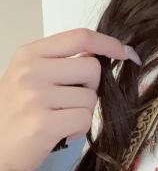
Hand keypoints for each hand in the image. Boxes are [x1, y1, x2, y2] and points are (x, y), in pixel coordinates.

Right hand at [0, 28, 140, 170]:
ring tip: (60, 119)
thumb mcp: (32, 76)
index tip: (125, 52)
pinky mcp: (42, 123)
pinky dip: (79, 129)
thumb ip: (62, 62)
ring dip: (83, 112)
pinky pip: (85, 119)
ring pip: (90, 98)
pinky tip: (60, 133)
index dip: (108, 43)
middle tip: (70, 102)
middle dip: (91, 88)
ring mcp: (34, 96)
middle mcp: (29, 71)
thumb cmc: (20, 112)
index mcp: (29, 54)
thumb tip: (107, 53)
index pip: (79, 37)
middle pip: (92, 68)